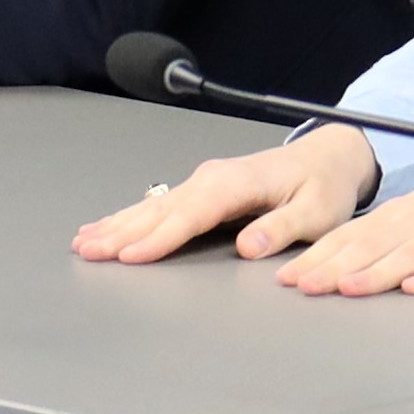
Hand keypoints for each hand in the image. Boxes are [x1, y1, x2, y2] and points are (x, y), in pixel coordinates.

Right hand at [74, 127, 378, 264]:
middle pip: (162, 208)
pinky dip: (129, 216)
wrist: (328, 158)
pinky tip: (107, 226)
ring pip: (154, 205)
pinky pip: (159, 204)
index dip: (161, 236)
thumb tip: (248, 245)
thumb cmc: (323, 187)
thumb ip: (282, 227)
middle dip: (123, 230)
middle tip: (88, 251)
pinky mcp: (202, 188)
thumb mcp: (317, 212)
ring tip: (85, 241)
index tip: (131, 255)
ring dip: (118, 223)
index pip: (194, 214)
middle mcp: (215, 178)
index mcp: (240, 183)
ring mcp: (206, 181)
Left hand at [273, 160, 413, 296]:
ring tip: (346, 287)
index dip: (321, 255)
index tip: (288, 274)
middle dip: (333, 267)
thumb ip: (391, 235)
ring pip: (407, 256)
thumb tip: (344, 258)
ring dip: (375, 273)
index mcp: (408, 213)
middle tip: (300, 285)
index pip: (355, 234)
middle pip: (372, 246)